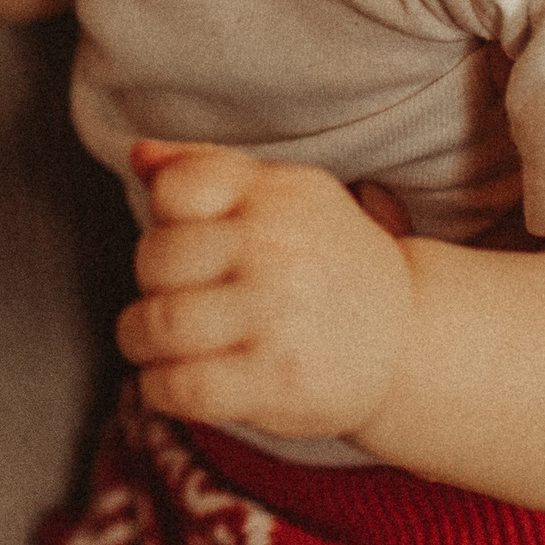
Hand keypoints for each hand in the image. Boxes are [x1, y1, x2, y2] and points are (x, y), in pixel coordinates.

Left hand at [119, 144, 414, 445]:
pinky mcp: (276, 382)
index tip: (183, 235)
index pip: (176, 189)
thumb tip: (140, 156)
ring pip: (160, 324)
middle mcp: (276, 250)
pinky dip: (158, 388)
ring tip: (156, 341)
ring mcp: (277, 317)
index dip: (163, 216)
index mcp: (274, 195)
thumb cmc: (324, 259)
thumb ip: (207, 169)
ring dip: (139, 338)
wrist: (406, 337)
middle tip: (171, 295)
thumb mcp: (281, 196)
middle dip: (149, 282)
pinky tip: (172, 380)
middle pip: (156, 259)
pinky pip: (180, 386)